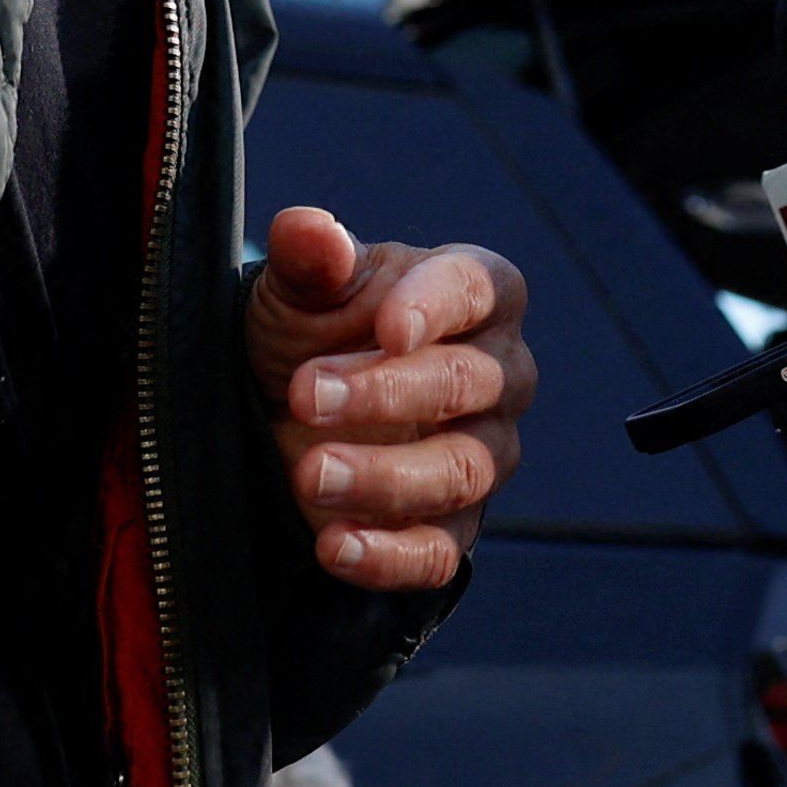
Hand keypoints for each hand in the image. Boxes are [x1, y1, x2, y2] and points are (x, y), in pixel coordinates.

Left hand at [244, 206, 532, 591]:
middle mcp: (498, 374)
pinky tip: (334, 547)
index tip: (385, 327)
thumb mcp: (299, 288)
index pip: (474, 291)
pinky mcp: (452, 526)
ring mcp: (484, 454)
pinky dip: (389, 556)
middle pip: (465, 384)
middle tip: (304, 395)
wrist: (288, 407)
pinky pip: (440, 551)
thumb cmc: (314, 328)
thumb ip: (309, 258)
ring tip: (310, 474)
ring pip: (458, 471)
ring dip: (383, 478)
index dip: (435, 308)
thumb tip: (310, 230)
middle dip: (383, 393)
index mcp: (476, 293)